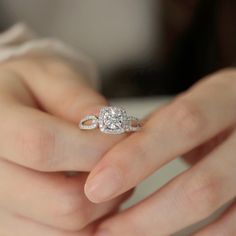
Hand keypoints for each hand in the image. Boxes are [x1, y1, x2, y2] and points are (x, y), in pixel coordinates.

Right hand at [0, 54, 128, 234]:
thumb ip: (77, 98)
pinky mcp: (14, 225)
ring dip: (102, 208)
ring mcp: (0, 209)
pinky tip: (90, 193)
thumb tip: (110, 126)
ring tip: (105, 175)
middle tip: (119, 161)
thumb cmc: (33, 87)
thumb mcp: (51, 75)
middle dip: (108, 184)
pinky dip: (90, 223)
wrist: (12, 107)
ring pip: (68, 233)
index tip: (123, 137)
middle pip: (63, 204)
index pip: (43, 146)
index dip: (95, 147)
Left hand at [85, 68, 235, 234]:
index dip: (137, 157)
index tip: (97, 185)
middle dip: (147, 213)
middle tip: (104, 230)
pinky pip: (232, 228)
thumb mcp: (185, 105)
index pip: (181, 124)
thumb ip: (154, 128)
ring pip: (214, 210)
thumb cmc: (208, 108)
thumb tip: (110, 159)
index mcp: (222, 96)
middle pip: (202, 183)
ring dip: (161, 230)